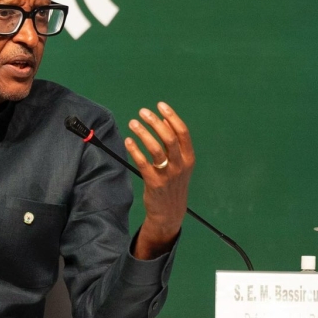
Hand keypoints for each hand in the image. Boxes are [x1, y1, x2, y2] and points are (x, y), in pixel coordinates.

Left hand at [123, 101, 193, 259]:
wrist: (170, 212)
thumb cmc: (173, 183)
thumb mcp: (181, 165)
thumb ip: (174, 146)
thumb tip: (162, 121)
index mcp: (189, 158)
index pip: (182, 133)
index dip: (171, 117)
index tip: (160, 105)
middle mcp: (181, 165)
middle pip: (169, 138)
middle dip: (155, 122)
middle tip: (142, 112)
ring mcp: (168, 174)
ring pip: (156, 149)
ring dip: (143, 133)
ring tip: (133, 123)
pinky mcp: (154, 183)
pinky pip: (143, 163)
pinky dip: (135, 150)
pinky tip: (128, 141)